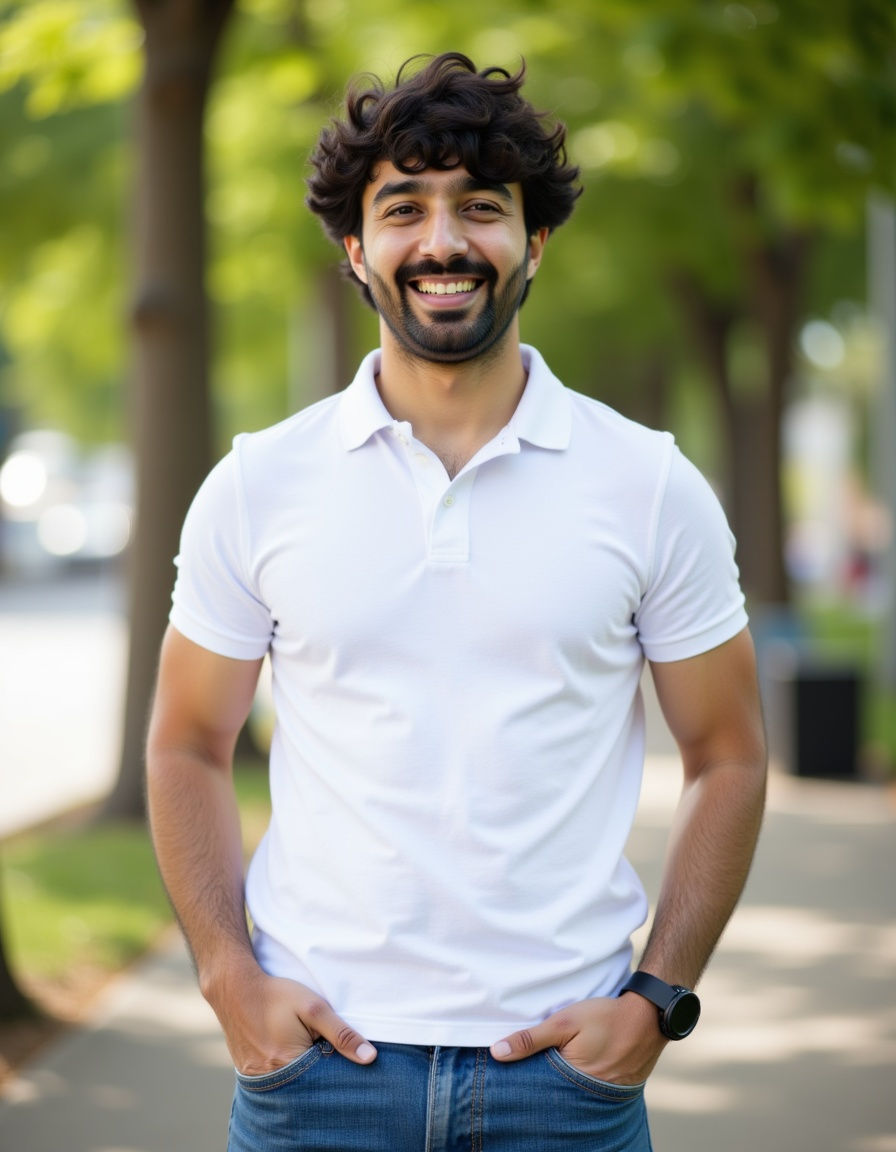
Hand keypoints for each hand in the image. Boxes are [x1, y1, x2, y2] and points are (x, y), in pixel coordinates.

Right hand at [207, 965, 376, 1076]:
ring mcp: (255, 1077)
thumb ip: (341, 1033)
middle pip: (306, 1083)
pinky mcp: (247, 1071)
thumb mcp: (314, 1008)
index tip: (340, 1052)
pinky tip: (285, 1045)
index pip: (324, 1081)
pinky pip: (273, 1076)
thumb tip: (369, 1057)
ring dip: (301, 1067)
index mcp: (288, 1065)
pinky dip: (284, 1065)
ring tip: (301, 1041)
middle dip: (318, 1069)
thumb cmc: (275, 995)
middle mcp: (269, 1079)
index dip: (336, 1068)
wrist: (233, 987)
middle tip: (318, 1042)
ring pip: (290, 1080)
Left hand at [489, 993, 665, 1085]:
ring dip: (561, 1084)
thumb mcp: (564, 1022)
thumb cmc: (605, 1017)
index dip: (523, 1082)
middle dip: (542, 1086)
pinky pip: (589, 1090)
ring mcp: (604, 1095)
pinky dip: (579, 1082)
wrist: (650, 1016)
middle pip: (555, 1095)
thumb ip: (531, 1039)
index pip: (538, 1090)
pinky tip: (573, 1069)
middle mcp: (589, 1096)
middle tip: (530, 1072)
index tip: (510, 1076)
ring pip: (572, 1093)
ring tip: (553, 1068)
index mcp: (572, 1081)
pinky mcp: (615, 1089)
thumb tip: (497, 1053)